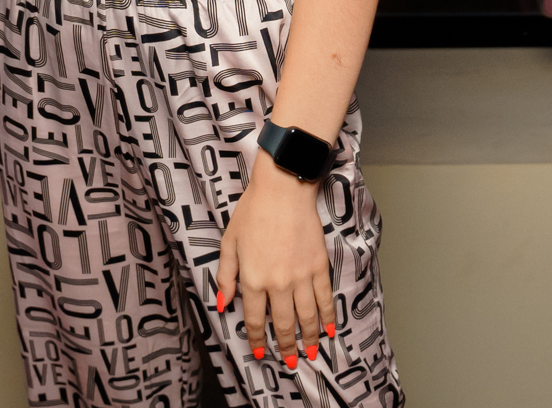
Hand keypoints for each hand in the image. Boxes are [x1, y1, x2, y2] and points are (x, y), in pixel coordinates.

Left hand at [217, 156, 335, 371]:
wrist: (283, 190)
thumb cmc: (253, 211)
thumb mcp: (229, 243)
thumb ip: (226, 276)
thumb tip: (222, 303)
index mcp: (252, 279)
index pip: (254, 319)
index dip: (257, 339)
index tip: (261, 352)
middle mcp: (277, 283)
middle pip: (283, 324)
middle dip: (286, 346)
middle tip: (291, 361)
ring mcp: (301, 276)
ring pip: (307, 317)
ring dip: (310, 338)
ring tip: (311, 353)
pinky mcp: (318, 267)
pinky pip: (325, 299)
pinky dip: (328, 317)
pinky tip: (329, 329)